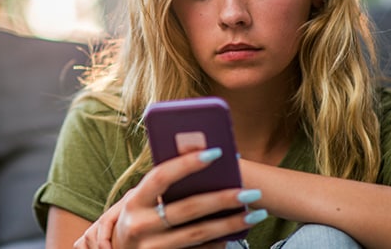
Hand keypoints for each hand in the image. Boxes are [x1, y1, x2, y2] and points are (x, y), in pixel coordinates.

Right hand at [80, 147, 266, 248]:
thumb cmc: (139, 217)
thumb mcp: (142, 200)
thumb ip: (165, 184)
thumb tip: (204, 156)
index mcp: (134, 202)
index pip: (161, 177)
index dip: (187, 163)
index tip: (217, 152)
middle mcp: (140, 226)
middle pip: (187, 209)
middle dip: (222, 199)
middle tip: (251, 191)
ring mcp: (152, 248)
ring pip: (198, 234)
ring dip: (230, 223)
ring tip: (256, 213)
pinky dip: (219, 242)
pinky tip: (238, 232)